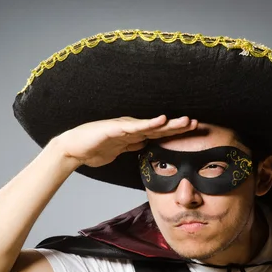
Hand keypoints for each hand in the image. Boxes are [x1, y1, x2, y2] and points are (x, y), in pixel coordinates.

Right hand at [51, 115, 197, 167]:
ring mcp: (124, 127)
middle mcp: (132, 128)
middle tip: (198, 124)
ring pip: (152, 125)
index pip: (160, 134)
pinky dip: (149, 124)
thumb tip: (146, 145)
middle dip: (179, 126)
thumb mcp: (120, 151)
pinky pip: (135, 127)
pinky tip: (161, 120)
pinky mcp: (115, 128)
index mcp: (134, 135)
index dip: (177, 132)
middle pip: (161, 128)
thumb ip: (133, 146)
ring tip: (186, 121)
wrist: (74, 148)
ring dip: (170, 123)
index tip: (194, 133)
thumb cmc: (95, 148)